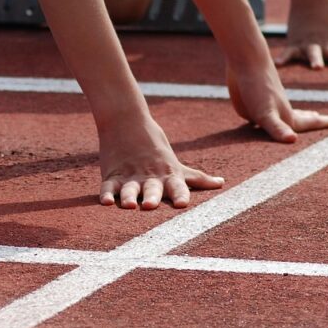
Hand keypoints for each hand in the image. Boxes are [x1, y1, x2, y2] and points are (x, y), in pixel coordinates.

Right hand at [98, 117, 223, 209]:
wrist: (127, 122)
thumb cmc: (156, 148)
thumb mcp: (177, 165)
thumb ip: (197, 179)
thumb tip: (222, 183)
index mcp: (168, 176)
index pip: (177, 187)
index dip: (180, 195)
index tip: (183, 205)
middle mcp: (150, 178)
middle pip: (152, 189)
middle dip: (152, 197)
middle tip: (150, 206)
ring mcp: (130, 177)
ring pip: (129, 189)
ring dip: (129, 197)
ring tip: (129, 205)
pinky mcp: (112, 175)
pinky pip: (108, 186)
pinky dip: (106, 194)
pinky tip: (105, 202)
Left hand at [228, 61, 327, 141]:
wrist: (246, 59)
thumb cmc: (257, 88)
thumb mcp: (266, 113)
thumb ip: (277, 128)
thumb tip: (292, 139)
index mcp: (286, 117)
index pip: (308, 123)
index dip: (323, 123)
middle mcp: (279, 111)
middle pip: (299, 119)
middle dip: (311, 121)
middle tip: (322, 118)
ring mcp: (266, 105)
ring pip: (284, 114)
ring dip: (294, 116)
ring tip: (304, 114)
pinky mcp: (251, 102)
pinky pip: (263, 113)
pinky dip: (268, 115)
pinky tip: (263, 116)